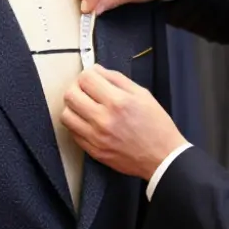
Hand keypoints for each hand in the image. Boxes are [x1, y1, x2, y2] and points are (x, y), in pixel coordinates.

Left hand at [62, 64, 186, 180]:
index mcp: (118, 102)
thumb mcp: (142, 94)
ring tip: (85, 106)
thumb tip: (96, 70)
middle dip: (76, 87)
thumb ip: (116, 79)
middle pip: (70, 95)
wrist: (162, 157)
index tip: (92, 77)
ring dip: (73, 107)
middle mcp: (104, 119)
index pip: (86, 79)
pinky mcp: (94, 151)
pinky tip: (89, 121)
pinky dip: (77, 124)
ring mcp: (96, 137)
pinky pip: (72, 133)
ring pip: (66, 115)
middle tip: (85, 90)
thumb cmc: (156, 126)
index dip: (87, 74)